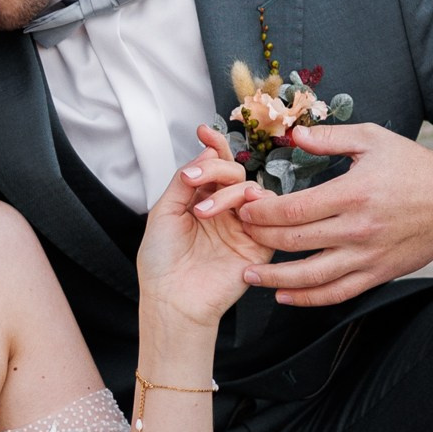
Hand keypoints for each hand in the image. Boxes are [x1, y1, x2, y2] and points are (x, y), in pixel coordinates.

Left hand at [136, 128, 257, 326]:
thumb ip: (185, 181)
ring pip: (251, 189)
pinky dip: (258, 205)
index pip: (213, 167)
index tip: (203, 131)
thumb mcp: (164, 212)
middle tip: (194, 184)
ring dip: (228, 192)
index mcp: (200, 201)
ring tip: (204, 213)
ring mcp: (242, 225)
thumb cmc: (161, 262)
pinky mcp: (259, 243)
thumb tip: (208, 153)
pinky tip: (240, 212)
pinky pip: (271, 214)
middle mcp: (223, 211)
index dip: (213, 147)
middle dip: (216, 171)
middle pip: (234, 173)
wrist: (172, 300)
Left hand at [230, 127, 432, 308]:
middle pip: (296, 241)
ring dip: (275, 278)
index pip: (295, 208)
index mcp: (353, 193)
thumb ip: (331, 137)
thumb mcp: (374, 139)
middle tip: (239, 234)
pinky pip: (337, 293)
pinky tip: (285, 297)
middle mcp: (358, 229)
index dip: (263, 211)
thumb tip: (293, 135)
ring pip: (312, 275)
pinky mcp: (377, 273)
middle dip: (262, 238)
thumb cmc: (415, 167)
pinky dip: (308, 299)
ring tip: (248, 275)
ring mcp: (367, 255)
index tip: (244, 208)